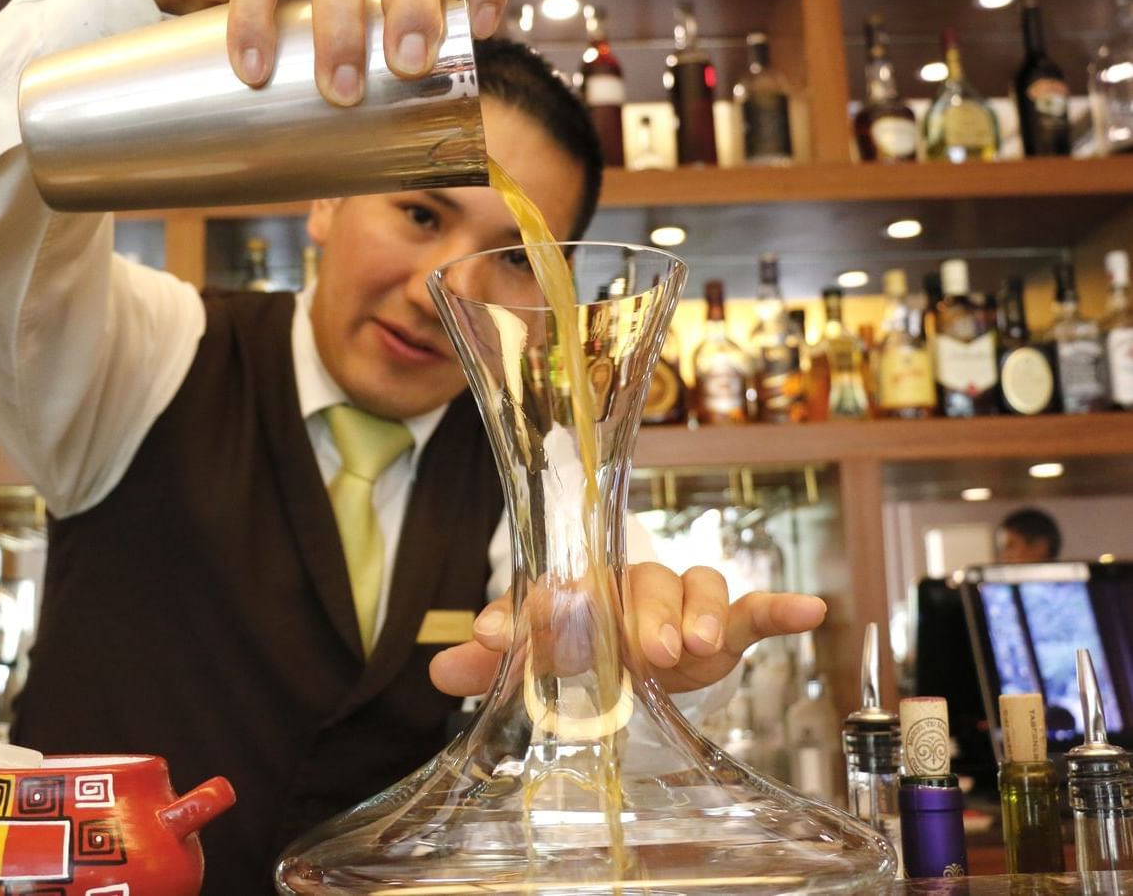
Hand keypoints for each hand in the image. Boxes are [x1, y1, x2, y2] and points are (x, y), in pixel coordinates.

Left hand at [429, 564, 827, 696]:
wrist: (630, 653)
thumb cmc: (580, 646)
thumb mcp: (535, 660)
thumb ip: (491, 664)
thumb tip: (440, 666)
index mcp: (577, 591)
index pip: (553, 589)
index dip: (530, 611)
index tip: (502, 636)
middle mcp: (627, 587)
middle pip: (638, 582)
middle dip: (640, 614)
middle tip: (644, 650)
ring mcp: (677, 603)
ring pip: (693, 586)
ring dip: (696, 612)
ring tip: (694, 645)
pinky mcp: (721, 625)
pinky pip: (751, 607)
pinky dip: (778, 606)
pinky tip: (807, 610)